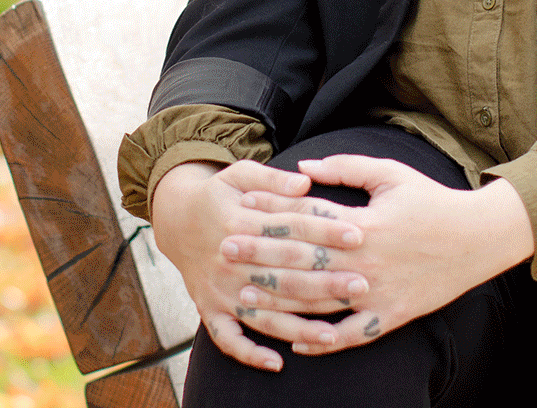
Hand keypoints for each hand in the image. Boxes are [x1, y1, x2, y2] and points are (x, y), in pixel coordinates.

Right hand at [150, 160, 369, 370]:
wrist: (175, 219)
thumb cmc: (218, 195)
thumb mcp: (239, 174)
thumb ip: (272, 177)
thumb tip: (306, 181)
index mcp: (239, 222)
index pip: (290, 228)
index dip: (325, 229)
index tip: (358, 233)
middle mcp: (229, 260)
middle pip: (284, 274)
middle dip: (324, 281)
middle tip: (361, 284)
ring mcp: (220, 289)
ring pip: (264, 312)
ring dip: (298, 326)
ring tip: (333, 334)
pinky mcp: (210, 309)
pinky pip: (228, 338)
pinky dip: (249, 352)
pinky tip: (277, 362)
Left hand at [231, 155, 533, 354]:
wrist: (478, 238)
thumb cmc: (431, 201)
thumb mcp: (391, 173)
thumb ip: (345, 168)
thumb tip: (302, 168)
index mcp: (365, 223)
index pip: (307, 218)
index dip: (270, 214)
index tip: (238, 211)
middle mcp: (367, 261)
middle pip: (303, 261)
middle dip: (261, 257)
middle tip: (224, 253)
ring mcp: (379, 293)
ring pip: (319, 303)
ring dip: (279, 301)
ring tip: (245, 298)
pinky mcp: (392, 316)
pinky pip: (353, 335)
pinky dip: (324, 343)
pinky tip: (296, 344)